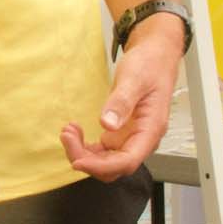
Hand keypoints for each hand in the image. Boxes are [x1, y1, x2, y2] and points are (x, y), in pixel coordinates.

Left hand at [63, 18, 182, 180]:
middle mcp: (141, 139)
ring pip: (105, 162)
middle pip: (113, 167)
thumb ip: (121, 102)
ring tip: (68, 131)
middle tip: (67, 136)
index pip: (128, 161)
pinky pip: (102, 151)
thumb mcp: (134, 79)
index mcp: (151, 130)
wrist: (155, 57)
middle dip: (87, 159)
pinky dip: (85, 147)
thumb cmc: (150, 66)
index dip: (102, 167)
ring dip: (83, 153)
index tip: (78, 161)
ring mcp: (130, 138)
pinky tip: (75, 131)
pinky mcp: (120, 134)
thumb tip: (107, 124)